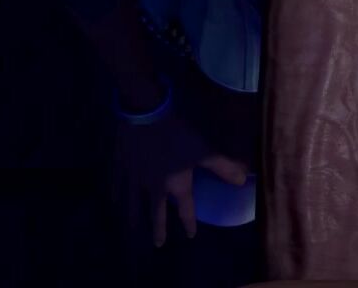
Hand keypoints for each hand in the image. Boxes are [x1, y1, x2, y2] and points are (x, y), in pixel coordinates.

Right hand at [113, 107, 250, 246]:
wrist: (144, 114)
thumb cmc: (177, 134)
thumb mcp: (204, 150)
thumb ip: (223, 167)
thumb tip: (244, 180)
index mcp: (175, 185)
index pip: (185, 209)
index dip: (189, 223)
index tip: (191, 235)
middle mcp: (154, 187)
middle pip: (156, 212)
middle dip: (158, 229)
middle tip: (158, 244)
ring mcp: (135, 178)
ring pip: (134, 202)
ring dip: (134, 215)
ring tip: (132, 226)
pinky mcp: (122, 165)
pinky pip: (118, 183)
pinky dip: (116, 192)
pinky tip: (114, 197)